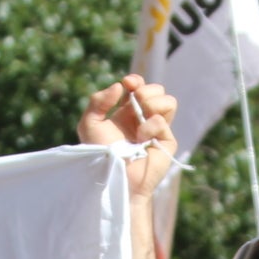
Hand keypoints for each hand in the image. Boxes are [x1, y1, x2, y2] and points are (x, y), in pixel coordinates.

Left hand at [79, 74, 177, 199]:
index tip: (128, 83)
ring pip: (168, 101)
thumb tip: (119, 87)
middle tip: (135, 101)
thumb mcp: (89, 124)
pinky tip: (141, 138)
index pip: (139, 87)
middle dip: (146, 90)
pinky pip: (163, 120)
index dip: (136, 80)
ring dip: (153, 101)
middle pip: (157, 90)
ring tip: (141, 114)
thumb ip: (98, 101)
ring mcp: (157, 130)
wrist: (114, 178)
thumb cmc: (100, 156)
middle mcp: (144, 120)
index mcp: (127, 114)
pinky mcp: (166, 141)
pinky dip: (150, 125)